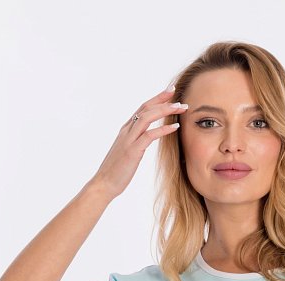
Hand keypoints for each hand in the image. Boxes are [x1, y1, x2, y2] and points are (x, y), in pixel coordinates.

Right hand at [90, 85, 187, 199]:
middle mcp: (127, 131)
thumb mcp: (127, 151)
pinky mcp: (132, 151)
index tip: (170, 92)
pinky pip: (149, 136)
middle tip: (178, 94)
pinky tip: (175, 127)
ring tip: (180, 107)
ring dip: (165, 110)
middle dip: (163, 99)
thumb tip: (146, 137)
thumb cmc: (117, 171)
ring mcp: (129, 140)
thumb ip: (136, 141)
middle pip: (146, 108)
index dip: (156, 98)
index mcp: (126, 130)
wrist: (104, 183)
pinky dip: (163, 130)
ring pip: (147, 117)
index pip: (142, 108)